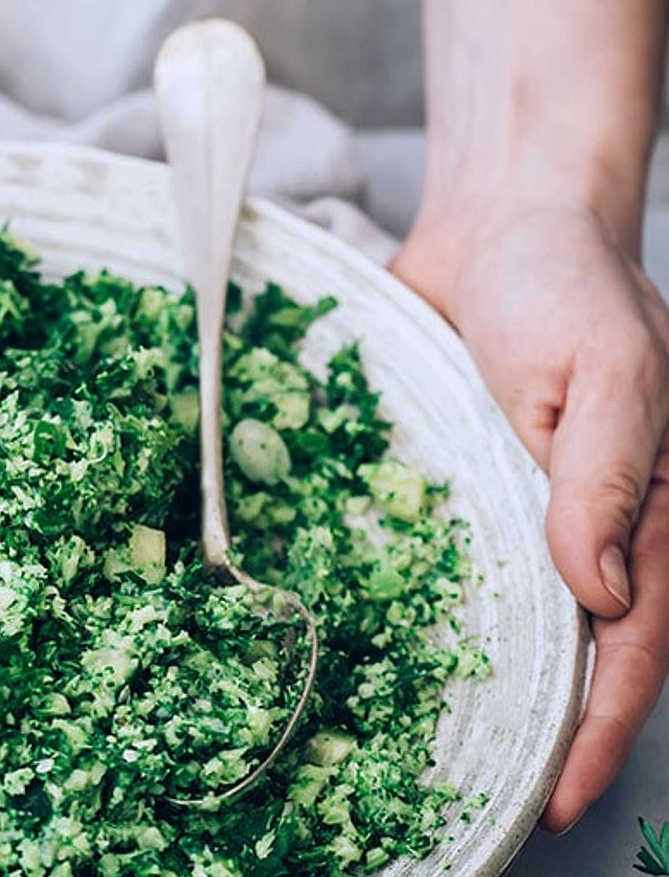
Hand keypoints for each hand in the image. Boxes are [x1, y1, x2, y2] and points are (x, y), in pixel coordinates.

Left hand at [394, 198, 668, 832]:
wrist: (499, 223)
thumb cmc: (566, 283)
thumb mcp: (608, 369)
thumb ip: (605, 476)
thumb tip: (600, 593)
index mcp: (643, 505)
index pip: (632, 640)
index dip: (601, 727)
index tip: (558, 800)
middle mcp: (580, 517)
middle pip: (569, 645)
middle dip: (539, 725)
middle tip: (484, 795)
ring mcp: (516, 499)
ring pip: (503, 606)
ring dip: (478, 673)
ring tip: (428, 744)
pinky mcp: (459, 472)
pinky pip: (445, 545)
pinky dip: (422, 594)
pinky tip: (382, 633)